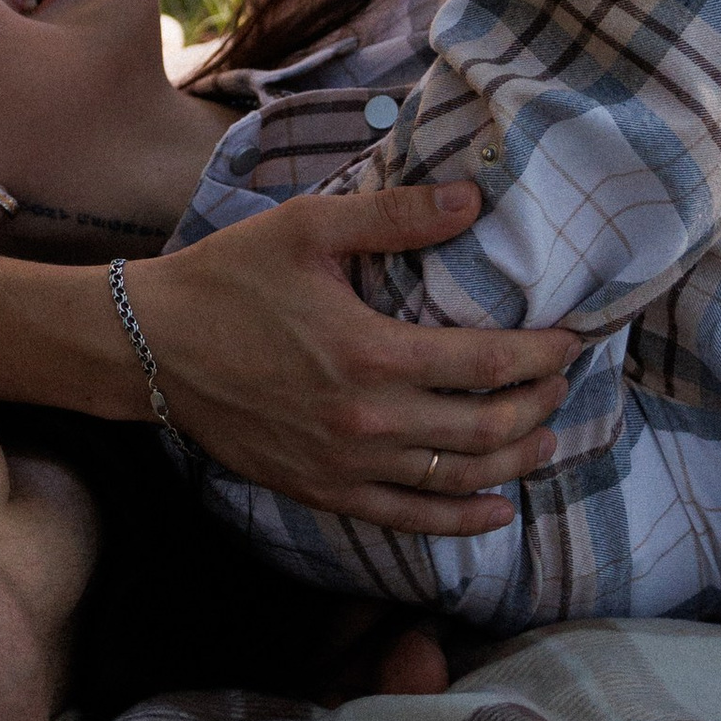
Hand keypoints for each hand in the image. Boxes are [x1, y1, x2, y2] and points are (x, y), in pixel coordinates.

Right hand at [125, 180, 576, 531]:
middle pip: (486, 426)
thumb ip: (396, 216)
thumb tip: (473, 200)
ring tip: (546, 438)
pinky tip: (496, 511)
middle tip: (562, 383)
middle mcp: (369, 421)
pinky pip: (408, 519)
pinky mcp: (322, 491)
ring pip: (457, 479)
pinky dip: (461, 519)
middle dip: (539, 405)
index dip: (543, 355)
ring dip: (515, 460)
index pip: (489, 363)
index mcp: (373, 352)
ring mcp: (346, 466)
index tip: (571, 340)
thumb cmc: (228, 279)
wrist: (149, 348)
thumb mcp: (309, 228)